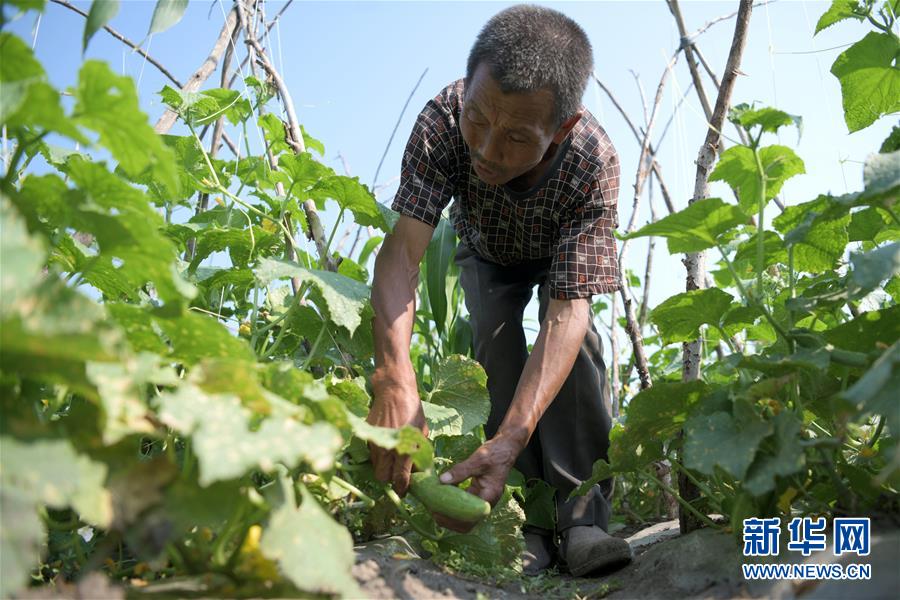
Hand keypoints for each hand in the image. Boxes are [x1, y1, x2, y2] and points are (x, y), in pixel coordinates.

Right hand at [366, 371, 427, 496]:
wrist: (394, 392)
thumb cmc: (413, 411)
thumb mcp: (423, 433)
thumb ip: (420, 453)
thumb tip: (417, 470)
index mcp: (404, 450)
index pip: (400, 479)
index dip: (402, 489)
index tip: (404, 491)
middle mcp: (387, 450)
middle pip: (383, 478)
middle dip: (389, 479)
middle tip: (397, 475)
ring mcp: (375, 443)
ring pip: (375, 466)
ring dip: (383, 467)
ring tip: (392, 459)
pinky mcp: (368, 436)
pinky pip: (372, 454)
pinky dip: (378, 455)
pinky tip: (386, 447)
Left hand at [432, 436, 522, 532]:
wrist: (505, 449)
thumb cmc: (495, 454)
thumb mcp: (478, 459)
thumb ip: (461, 470)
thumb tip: (441, 481)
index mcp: (489, 497)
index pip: (470, 518)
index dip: (452, 519)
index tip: (437, 511)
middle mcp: (486, 503)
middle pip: (467, 523)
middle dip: (448, 520)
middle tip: (432, 510)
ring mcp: (482, 501)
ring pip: (465, 517)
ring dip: (449, 515)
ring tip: (433, 506)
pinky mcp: (477, 496)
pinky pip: (464, 506)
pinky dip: (453, 505)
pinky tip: (441, 498)